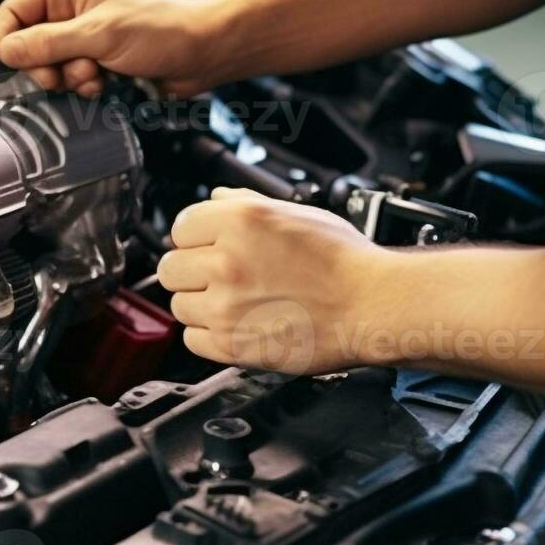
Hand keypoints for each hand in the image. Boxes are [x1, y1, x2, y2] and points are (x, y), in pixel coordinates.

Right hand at [0, 0, 226, 96]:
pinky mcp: (97, 54)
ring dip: (67, 77)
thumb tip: (6, 51)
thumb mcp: (97, 35)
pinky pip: (70, 75)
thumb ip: (47, 43)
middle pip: (29, 41)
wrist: (203, 52)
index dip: (5, 40)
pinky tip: (103, 81)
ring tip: (93, 74)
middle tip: (56, 78)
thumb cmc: (163, 29)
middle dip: (43, 65)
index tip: (2, 68)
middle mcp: (73, 4)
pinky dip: (82, 84)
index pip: (15, 10)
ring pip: (50, 63)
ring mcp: (85, 31)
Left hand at [155, 189, 386, 374]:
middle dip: (192, 271)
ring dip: (201, 304)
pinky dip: (210, 335)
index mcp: (240, 221)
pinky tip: (238, 324)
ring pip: (179, 305)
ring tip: (236, 302)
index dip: (196, 238)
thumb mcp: (295, 213)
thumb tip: (216, 199)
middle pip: (171, 268)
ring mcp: (226, 305)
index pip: (180, 227)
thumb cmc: (343, 261)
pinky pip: (192, 339)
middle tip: (220, 276)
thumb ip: (246, 204)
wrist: (372, 306)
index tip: (209, 247)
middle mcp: (227, 261)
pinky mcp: (232, 345)